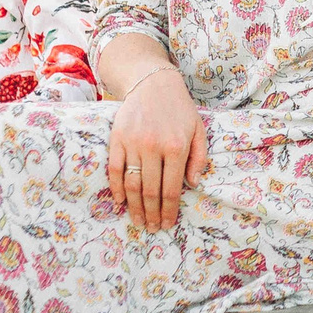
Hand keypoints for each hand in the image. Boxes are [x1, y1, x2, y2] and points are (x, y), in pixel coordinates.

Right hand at [107, 67, 208, 230]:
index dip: (169, 210)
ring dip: (134, 207)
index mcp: (177, 147)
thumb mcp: (198, 130)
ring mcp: (133, 143)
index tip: (167, 224)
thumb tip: (194, 185)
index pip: (171, 188)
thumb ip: (199, 158)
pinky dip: (116, 188)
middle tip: (151, 228)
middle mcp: (154, 147)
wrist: (153, 84)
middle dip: (151, 214)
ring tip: (137, 221)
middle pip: (151, 190)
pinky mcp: (116, 138)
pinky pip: (114, 168)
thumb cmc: (179, 109)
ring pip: (132, 183)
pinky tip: (121, 201)